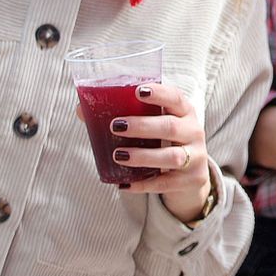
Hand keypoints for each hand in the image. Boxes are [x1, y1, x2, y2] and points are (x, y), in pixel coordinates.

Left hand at [111, 84, 213, 223]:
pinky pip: (165, 183)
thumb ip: (124, 114)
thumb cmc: (164, 140)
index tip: (138, 91)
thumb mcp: (154, 124)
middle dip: (143, 126)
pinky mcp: (190, 180)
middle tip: (116, 126)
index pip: (175, 98)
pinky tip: (124, 184)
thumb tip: (81, 110)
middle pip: (171, 127)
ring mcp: (195, 157)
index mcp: (184, 112)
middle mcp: (194, 131)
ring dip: (143, 156)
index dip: (159, 93)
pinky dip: (144, 184)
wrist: (192, 173)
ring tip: (118, 155)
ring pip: (171, 157)